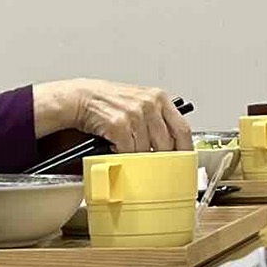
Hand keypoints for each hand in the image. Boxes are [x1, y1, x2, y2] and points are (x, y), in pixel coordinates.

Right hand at [34, 79, 190, 151]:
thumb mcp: (139, 102)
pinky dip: (124, 155)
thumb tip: (172, 145)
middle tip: (158, 168)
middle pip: (167, 144)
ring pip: (147, 150)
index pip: (182, 130)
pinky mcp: (120, 125)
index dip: (185, 150)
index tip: (185, 162)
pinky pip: (129, 151)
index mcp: (159, 98)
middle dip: (162, 160)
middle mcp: (149, 104)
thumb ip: (157, 119)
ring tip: (131, 153)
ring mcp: (135, 114)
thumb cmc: (110, 102)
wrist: (81, 97)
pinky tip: (118, 148)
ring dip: (139, 158)